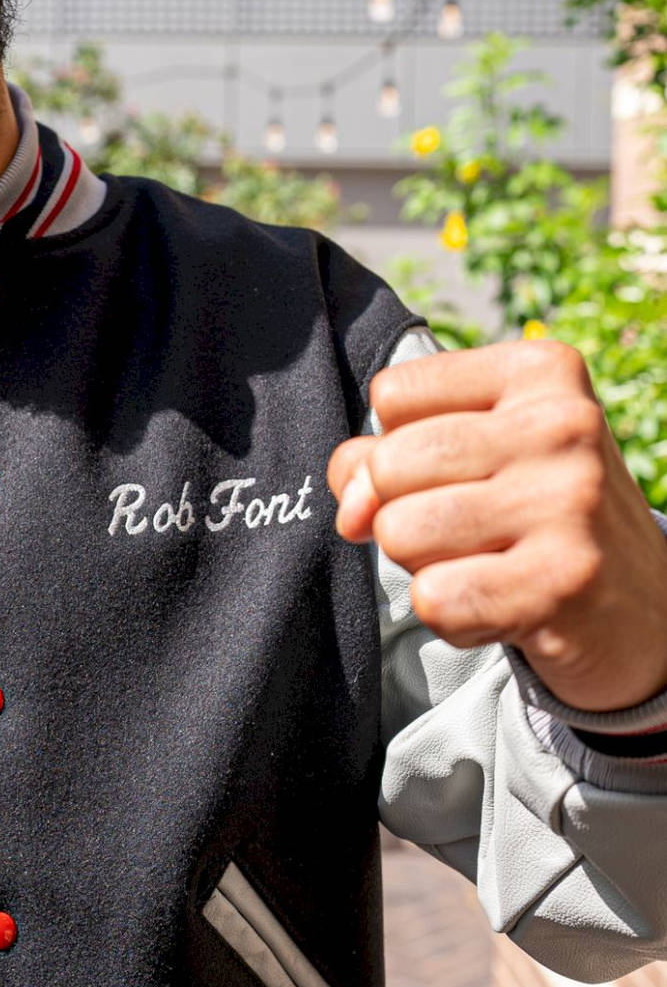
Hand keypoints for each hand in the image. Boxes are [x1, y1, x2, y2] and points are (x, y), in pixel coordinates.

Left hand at [327, 340, 666, 712]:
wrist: (643, 609)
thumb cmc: (536, 515)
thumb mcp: (476, 454)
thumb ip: (386, 455)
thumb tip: (349, 508)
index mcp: (541, 371)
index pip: (393, 394)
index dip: (397, 446)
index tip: (457, 472)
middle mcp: (562, 426)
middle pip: (389, 465)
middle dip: (402, 510)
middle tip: (469, 529)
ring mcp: (567, 504)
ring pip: (400, 532)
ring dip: (424, 565)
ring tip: (486, 564)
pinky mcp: (560, 583)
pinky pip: (434, 598)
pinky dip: (451, 615)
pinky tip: (500, 606)